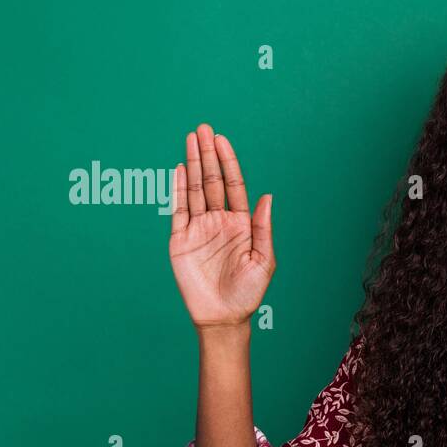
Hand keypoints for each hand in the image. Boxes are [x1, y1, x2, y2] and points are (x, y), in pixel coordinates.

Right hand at [168, 123, 274, 328]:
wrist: (223, 317)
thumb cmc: (248, 292)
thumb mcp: (264, 260)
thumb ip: (263, 228)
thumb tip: (268, 197)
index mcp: (241, 223)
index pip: (233, 186)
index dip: (228, 162)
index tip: (222, 140)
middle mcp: (219, 221)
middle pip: (212, 181)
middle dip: (208, 155)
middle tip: (203, 129)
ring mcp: (199, 228)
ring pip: (194, 189)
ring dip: (193, 164)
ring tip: (191, 139)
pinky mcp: (180, 240)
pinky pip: (178, 209)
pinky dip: (178, 189)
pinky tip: (180, 169)